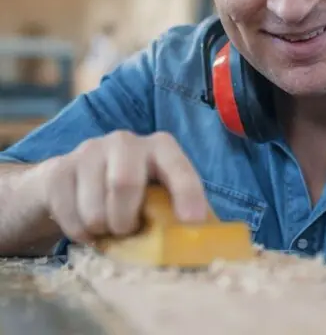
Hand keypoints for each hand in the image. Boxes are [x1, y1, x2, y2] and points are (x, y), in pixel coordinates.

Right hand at [37, 131, 208, 243]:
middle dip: (126, 219)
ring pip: (94, 206)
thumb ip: (181, 213)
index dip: (187, 193)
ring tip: (109, 229)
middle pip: (124, 183)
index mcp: (161, 147)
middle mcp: (126, 142)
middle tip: (128, 233)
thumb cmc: (133, 194)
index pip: (178, 167)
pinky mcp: (59, 169)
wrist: (74, 182)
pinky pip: (68, 213)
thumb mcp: (160, 196)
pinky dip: (80, 232)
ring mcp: (89, 151)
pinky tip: (87, 229)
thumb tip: (206, 242)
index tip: (192, 222)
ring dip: (103, 229)